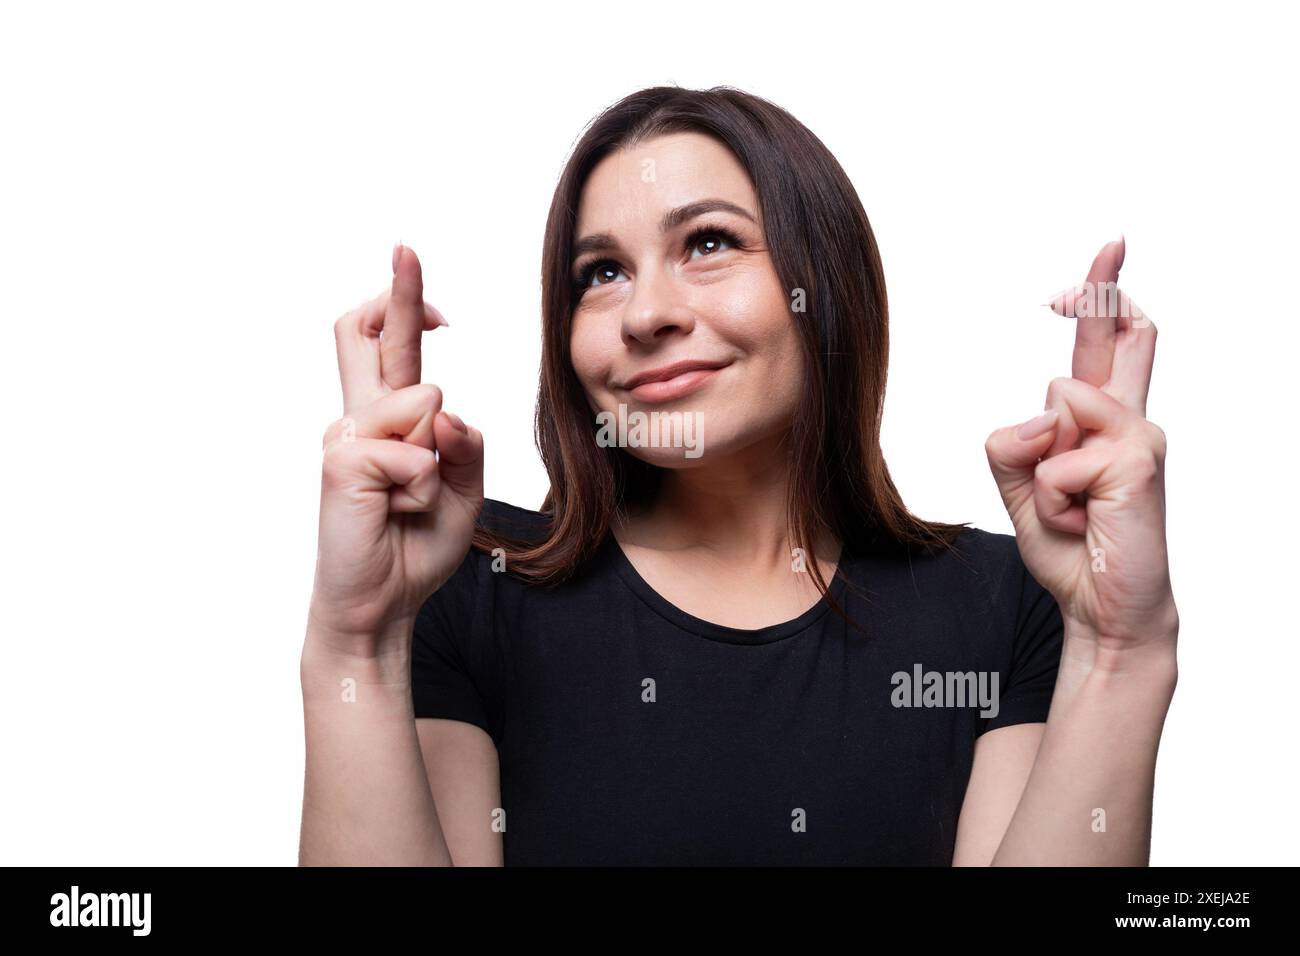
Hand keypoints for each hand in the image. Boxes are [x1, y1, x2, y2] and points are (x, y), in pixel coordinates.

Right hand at [308, 244, 483, 654]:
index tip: (410, 264)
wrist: (382, 604)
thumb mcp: (462, 489)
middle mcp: (360, 418)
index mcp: (389, 418)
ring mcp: (346, 438)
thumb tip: (443, 408)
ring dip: (437, 455)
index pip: (388, 344)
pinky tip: (400, 508)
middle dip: (396, 292)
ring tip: (413, 498)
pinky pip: (407, 450)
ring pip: (418, 401)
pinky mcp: (341, 465)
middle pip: (362, 334)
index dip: (402, 302)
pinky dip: (422, 482)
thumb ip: (465, 446)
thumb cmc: (416, 542)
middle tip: (408, 249)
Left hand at [985, 237, 1176, 656]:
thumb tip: (1045, 414)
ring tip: (1070, 507)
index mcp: (1100, 422)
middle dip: (1102, 288)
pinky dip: (1052, 495)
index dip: (1103, 298)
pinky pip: (1058, 455)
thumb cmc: (1069, 546)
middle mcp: (1127, 421)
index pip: (1108, 346)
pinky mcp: (1138, 463)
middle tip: (1114, 240)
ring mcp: (1138, 437)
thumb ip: (1014, 445)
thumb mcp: (1021, 487)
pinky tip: (1082, 519)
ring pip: (1056, 403)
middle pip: (1120, 334)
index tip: (1106, 254)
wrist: (1101, 607)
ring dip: (1041, 467)